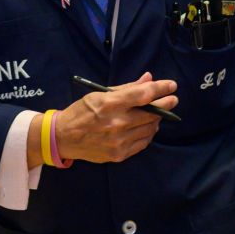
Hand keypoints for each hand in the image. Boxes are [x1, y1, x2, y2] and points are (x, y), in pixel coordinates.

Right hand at [53, 72, 177, 163]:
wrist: (63, 138)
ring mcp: (119, 141)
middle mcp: (117, 123)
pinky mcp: (119, 154)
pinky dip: (148, 133)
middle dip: (165, 104)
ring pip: (150, 129)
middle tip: (171, 99)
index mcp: (110, 104)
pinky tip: (147, 127)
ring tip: (156, 113)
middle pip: (152, 113)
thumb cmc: (82, 112)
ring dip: (157, 119)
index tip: (172, 85)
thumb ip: (126, 88)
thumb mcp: (100, 94)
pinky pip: (143, 142)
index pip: (143, 95)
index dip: (161, 89)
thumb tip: (148, 79)